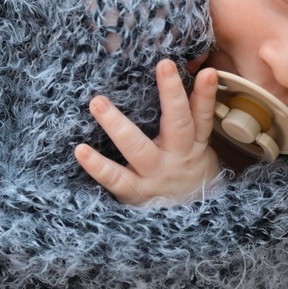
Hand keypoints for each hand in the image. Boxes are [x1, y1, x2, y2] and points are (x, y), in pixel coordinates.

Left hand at [75, 60, 222, 206]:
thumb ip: (191, 116)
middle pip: (178, 124)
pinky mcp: (134, 193)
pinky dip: (97, 166)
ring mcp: (155, 175)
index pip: (201, 116)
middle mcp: (177, 157)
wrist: (189, 223)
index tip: (207, 71)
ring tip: (98, 102)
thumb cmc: (186, 174)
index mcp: (194, 145)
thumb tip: (190, 71)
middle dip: (172, 94)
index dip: (205, 95)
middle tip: (164, 65)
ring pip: (139, 148)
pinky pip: (115, 179)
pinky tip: (80, 150)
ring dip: (118, 125)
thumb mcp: (197, 148)